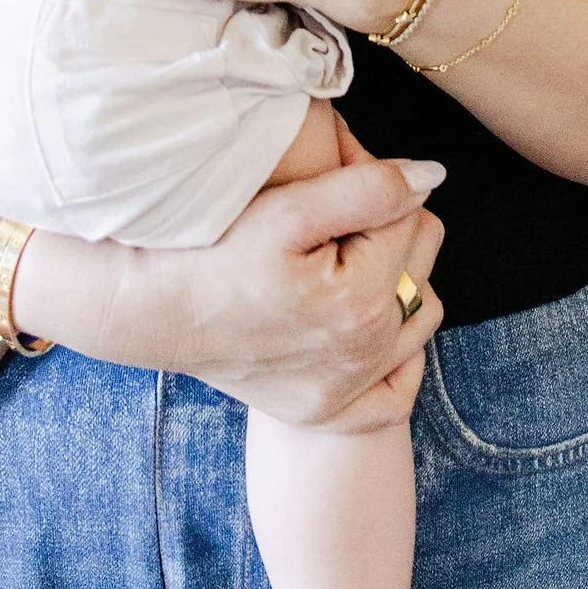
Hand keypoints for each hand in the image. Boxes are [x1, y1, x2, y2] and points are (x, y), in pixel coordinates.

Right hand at [16, 135, 447, 427]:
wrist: (154, 310)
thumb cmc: (214, 251)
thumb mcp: (287, 210)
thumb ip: (369, 188)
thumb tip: (434, 176)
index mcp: (362, 300)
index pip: (412, 214)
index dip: (376, 188)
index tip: (330, 190)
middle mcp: (365, 354)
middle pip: (424, 262)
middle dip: (390, 232)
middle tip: (332, 226)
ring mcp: (347, 391)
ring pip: (423, 313)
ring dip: (397, 282)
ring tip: (342, 264)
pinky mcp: (328, 412)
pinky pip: (400, 387)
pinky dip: (395, 356)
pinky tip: (362, 324)